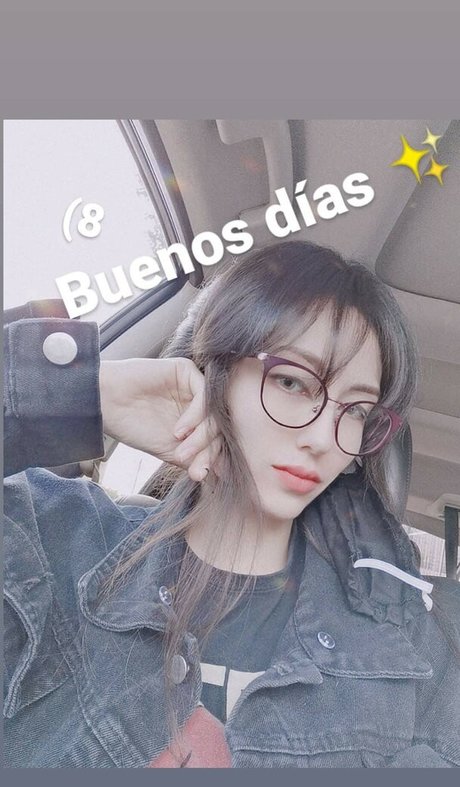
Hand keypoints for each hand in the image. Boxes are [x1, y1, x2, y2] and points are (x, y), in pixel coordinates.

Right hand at [99, 358, 220, 481]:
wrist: (104, 405)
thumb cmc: (132, 426)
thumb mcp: (169, 450)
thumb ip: (194, 458)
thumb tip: (222, 475)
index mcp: (195, 418)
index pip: (215, 437)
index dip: (211, 458)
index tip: (200, 476)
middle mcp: (197, 400)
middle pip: (217, 426)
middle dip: (208, 451)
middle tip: (195, 469)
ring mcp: (193, 385)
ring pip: (213, 413)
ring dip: (201, 437)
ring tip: (182, 452)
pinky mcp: (186, 370)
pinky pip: (204, 395)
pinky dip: (195, 417)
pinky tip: (179, 432)